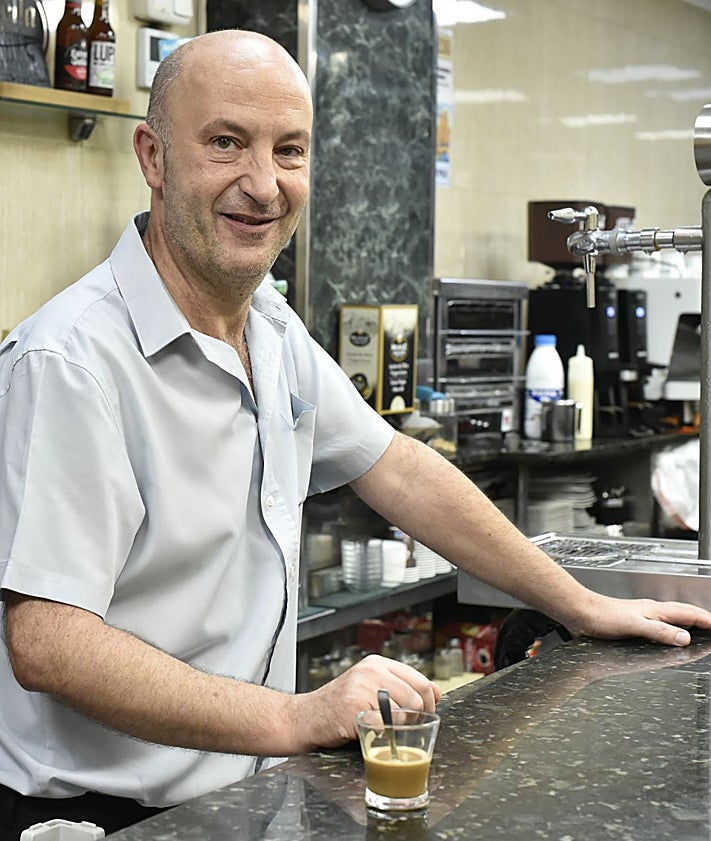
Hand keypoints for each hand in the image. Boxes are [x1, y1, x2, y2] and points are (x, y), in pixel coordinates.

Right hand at [295, 654, 441, 748]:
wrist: (306, 717)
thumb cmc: (340, 705)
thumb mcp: (370, 686)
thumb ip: (399, 686)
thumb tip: (436, 692)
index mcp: (378, 663)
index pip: (420, 679)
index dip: (430, 701)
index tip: (427, 712)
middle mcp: (371, 671)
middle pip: (417, 697)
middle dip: (417, 717)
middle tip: (405, 727)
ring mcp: (362, 687)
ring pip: (404, 713)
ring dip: (398, 727)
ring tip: (382, 727)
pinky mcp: (354, 707)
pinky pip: (385, 726)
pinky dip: (382, 735)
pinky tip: (369, 730)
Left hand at [570, 594, 710, 646]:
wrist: (581, 613)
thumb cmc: (603, 616)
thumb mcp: (636, 626)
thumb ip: (660, 631)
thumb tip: (685, 638)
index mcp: (656, 610)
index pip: (689, 613)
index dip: (706, 620)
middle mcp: (652, 611)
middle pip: (684, 613)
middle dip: (702, 620)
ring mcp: (643, 617)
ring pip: (672, 618)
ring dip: (688, 624)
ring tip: (699, 631)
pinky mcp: (633, 624)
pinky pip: (660, 626)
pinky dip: (671, 630)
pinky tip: (668, 636)